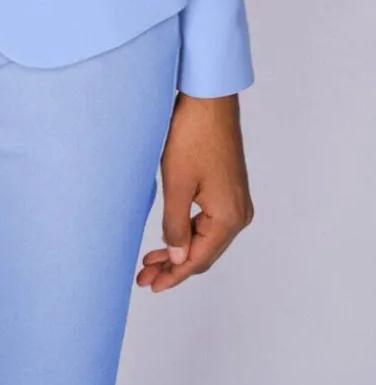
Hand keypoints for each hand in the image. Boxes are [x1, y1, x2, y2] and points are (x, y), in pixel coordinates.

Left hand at [137, 91, 253, 291]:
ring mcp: (237, 201)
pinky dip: (189, 231)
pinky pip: (209, 222)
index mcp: (229, 218)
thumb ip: (176, 226)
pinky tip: (171, 236)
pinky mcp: (229, 188)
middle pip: (204, 253)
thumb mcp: (177, 184)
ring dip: (180, 249)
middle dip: (174, 266)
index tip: (150, 286)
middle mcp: (240, 214)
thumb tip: (178, 259)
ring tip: (151, 260)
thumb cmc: (192, 136)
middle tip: (145, 278)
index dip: (173, 275)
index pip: (198, 260)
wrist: (209, 98)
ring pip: (206, 238)